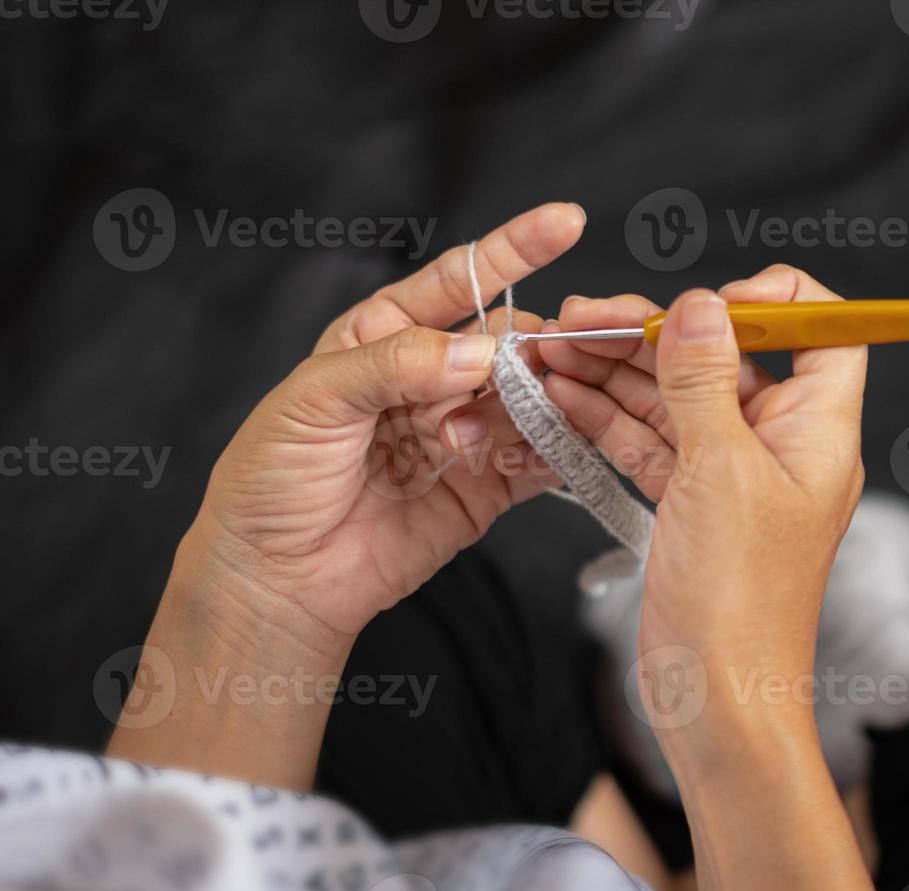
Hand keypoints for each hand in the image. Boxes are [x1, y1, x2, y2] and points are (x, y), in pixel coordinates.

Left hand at [187, 202, 582, 654]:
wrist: (276, 580)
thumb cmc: (271, 480)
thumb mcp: (315, 401)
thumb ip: (398, 364)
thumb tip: (479, 349)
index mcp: (385, 336)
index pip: (459, 280)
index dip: (514, 249)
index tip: (565, 222)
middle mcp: (431, 379)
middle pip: (506, 342)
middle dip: (531, 347)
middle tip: (539, 364)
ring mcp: (463, 432)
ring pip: (529, 399)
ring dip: (530, 407)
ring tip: (492, 433)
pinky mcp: (486, 488)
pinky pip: (538, 460)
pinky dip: (546, 455)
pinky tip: (522, 459)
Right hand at [542, 268, 908, 890]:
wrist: (716, 701)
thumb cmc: (740, 600)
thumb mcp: (721, 472)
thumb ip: (705, 380)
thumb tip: (699, 304)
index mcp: (817, 430)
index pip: (823, 333)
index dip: (773, 301)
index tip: (708, 300)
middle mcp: (780, 447)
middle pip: (726, 358)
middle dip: (655, 332)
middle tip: (583, 318)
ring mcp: (732, 478)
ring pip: (676, 399)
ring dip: (617, 371)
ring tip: (553, 347)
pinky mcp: (689, 507)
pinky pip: (649, 444)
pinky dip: (607, 419)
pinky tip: (560, 394)